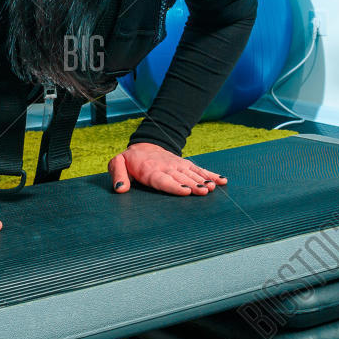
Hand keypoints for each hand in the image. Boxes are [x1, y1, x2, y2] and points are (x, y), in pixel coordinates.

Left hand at [109, 142, 227, 195]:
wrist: (143, 146)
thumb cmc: (129, 161)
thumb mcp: (116, 164)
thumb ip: (117, 176)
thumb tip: (120, 189)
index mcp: (149, 170)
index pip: (163, 180)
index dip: (175, 186)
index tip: (186, 191)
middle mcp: (166, 167)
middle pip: (181, 178)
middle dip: (193, 185)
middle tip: (205, 191)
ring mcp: (177, 165)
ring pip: (192, 173)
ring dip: (204, 180)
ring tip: (213, 188)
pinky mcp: (184, 164)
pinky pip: (199, 169)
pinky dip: (211, 174)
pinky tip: (222, 181)